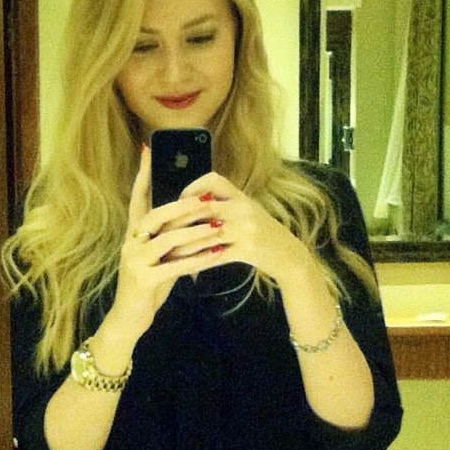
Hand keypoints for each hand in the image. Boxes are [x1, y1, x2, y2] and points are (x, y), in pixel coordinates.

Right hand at [97, 148, 230, 351]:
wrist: (128, 318)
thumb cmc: (146, 285)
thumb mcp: (154, 257)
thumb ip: (165, 237)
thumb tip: (188, 215)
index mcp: (133, 234)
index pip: (137, 198)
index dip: (142, 175)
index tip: (148, 150)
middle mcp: (131, 243)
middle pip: (155, 215)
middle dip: (182, 205)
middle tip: (206, 198)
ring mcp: (135, 261)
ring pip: (168, 240)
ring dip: (195, 232)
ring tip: (218, 226)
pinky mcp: (144, 280)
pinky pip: (175, 266)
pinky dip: (198, 260)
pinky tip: (216, 255)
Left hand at [176, 170, 315, 288]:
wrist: (289, 256)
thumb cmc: (263, 233)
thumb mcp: (246, 211)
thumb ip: (223, 205)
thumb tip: (190, 204)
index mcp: (241, 196)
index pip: (212, 180)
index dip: (190, 189)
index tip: (176, 202)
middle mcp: (243, 208)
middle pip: (203, 207)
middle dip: (178, 219)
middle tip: (160, 230)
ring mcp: (246, 229)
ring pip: (205, 234)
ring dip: (183, 245)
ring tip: (166, 253)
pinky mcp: (246, 250)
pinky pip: (214, 256)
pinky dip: (197, 262)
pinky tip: (184, 268)